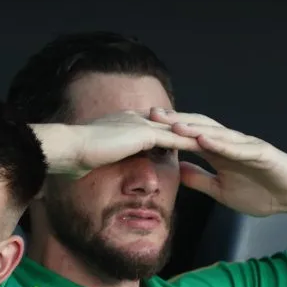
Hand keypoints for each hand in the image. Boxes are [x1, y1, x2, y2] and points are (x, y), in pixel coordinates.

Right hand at [47, 111, 201, 176]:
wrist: (68, 148)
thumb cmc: (73, 156)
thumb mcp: (91, 157)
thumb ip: (101, 158)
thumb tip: (97, 167)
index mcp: (125, 123)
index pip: (155, 125)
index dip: (171, 130)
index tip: (185, 136)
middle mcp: (136, 118)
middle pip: (172, 123)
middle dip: (191, 129)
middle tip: (212, 137)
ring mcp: (141, 124)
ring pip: (177, 129)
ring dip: (198, 135)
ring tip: (217, 143)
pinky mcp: (145, 134)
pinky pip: (175, 138)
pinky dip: (191, 142)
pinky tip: (207, 149)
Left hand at [148, 108, 286, 216]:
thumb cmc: (261, 191)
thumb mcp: (220, 190)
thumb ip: (199, 179)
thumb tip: (175, 170)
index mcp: (218, 152)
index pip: (187, 138)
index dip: (166, 133)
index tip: (143, 128)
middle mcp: (229, 144)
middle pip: (197, 128)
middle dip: (174, 121)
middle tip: (150, 115)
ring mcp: (246, 146)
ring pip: (217, 133)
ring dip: (194, 128)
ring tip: (173, 124)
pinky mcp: (262, 153)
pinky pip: (239, 147)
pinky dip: (222, 143)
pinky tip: (206, 140)